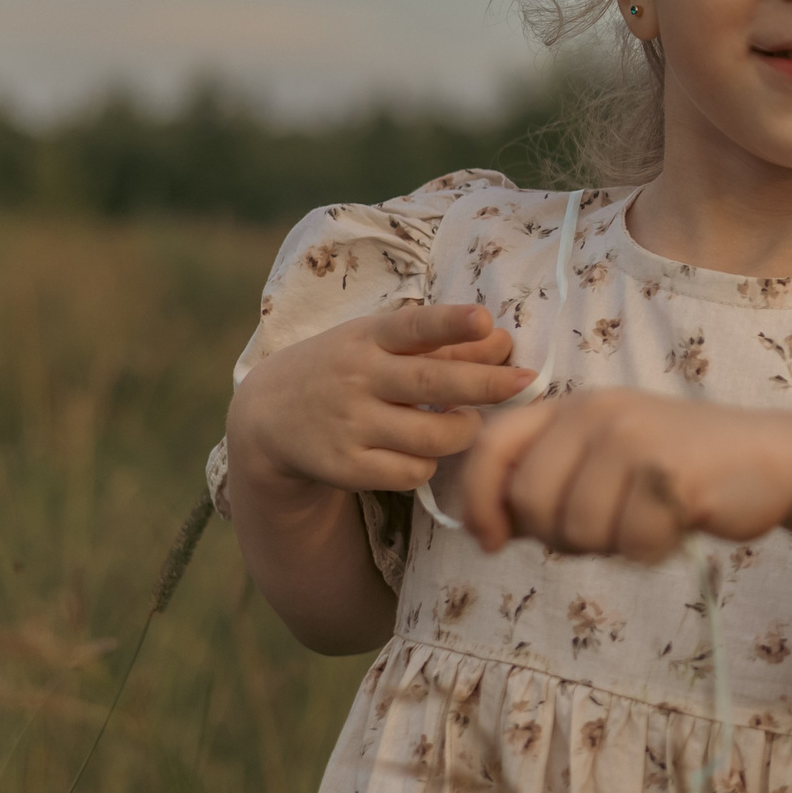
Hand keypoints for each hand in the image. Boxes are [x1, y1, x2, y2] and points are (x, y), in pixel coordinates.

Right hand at [227, 305, 535, 498]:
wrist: (266, 417)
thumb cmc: (345, 369)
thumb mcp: (379, 343)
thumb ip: (441, 343)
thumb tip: (503, 340)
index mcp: (368, 337)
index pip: (413, 326)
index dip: (450, 323)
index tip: (483, 320)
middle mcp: (358, 377)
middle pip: (433, 384)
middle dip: (485, 384)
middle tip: (525, 381)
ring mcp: (350, 424)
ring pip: (433, 436)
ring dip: (464, 431)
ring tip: (464, 423)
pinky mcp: (346, 468)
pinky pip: (412, 473)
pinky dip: (429, 464)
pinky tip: (420, 452)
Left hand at [457, 390, 791, 563]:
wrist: (774, 458)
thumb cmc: (681, 468)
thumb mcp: (606, 458)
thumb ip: (551, 480)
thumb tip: (491, 527)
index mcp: (576, 406)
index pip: (492, 446)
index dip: (477, 500)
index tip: (491, 541)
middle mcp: (600, 413)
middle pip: (531, 501)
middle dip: (559, 537)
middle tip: (605, 533)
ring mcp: (637, 440)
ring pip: (579, 531)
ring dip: (611, 547)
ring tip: (647, 524)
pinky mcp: (673, 474)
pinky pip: (633, 545)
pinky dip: (652, 552)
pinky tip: (678, 528)